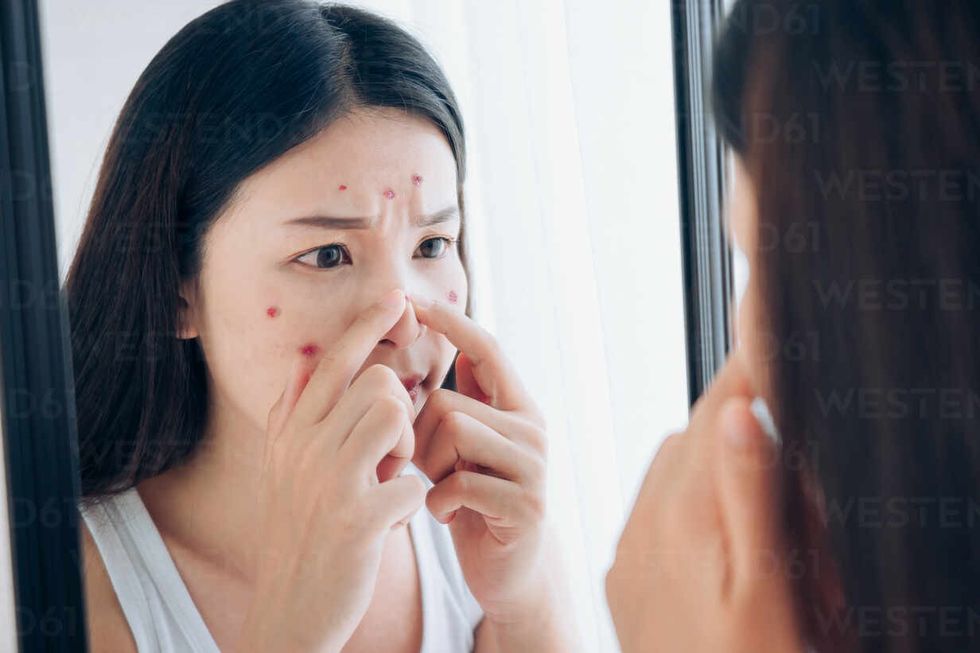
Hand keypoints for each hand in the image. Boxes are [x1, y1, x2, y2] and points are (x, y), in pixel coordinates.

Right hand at [235, 290, 426, 652]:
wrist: (289, 609)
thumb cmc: (300, 532)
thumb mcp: (285, 470)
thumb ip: (295, 416)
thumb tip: (306, 364)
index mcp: (291, 432)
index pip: (333, 362)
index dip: (367, 326)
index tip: (397, 299)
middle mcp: (305, 447)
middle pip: (377, 382)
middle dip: (398, 411)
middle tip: (384, 455)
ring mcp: (329, 481)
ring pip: (395, 415)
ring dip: (405, 450)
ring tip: (385, 482)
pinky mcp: (355, 520)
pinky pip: (411, 482)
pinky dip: (412, 504)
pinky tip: (388, 525)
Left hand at [409, 294, 552, 622]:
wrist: (510, 572)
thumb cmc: (475, 501)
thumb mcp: (465, 448)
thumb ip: (458, 406)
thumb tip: (442, 354)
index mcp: (517, 407)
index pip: (486, 349)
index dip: (450, 323)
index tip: (414, 304)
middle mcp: (532, 428)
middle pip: (448, 402)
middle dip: (420, 439)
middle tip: (430, 471)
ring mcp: (534, 465)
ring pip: (453, 432)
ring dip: (430, 468)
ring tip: (440, 490)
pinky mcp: (525, 504)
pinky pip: (459, 483)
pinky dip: (438, 503)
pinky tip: (447, 516)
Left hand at [605, 352, 803, 652]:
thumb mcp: (763, 581)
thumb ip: (747, 492)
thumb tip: (734, 409)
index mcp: (688, 513)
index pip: (711, 418)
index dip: (740, 374)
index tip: (758, 327)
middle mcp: (652, 522)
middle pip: (689, 437)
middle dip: (725, 404)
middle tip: (760, 371)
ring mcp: (636, 548)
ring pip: (670, 469)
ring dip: (701, 446)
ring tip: (739, 427)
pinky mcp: (628, 572)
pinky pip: (654, 508)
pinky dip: (681, 488)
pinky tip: (707, 499)